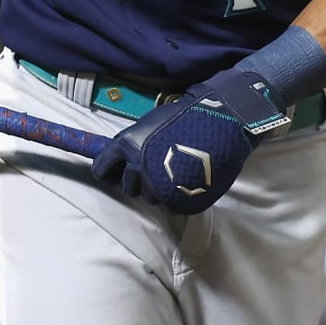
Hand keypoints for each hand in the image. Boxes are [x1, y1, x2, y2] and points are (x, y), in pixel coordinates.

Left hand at [90, 67, 288, 213]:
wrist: (223, 124)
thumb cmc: (186, 118)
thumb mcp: (151, 124)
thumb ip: (133, 144)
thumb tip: (121, 159)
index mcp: (127, 146)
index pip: (102, 170)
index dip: (110, 171)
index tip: (117, 172)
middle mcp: (138, 169)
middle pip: (127, 187)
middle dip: (137, 180)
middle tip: (154, 168)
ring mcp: (158, 188)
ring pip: (148, 198)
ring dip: (156, 189)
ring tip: (174, 172)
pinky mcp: (177, 201)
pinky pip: (168, 206)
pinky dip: (173, 198)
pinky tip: (184, 182)